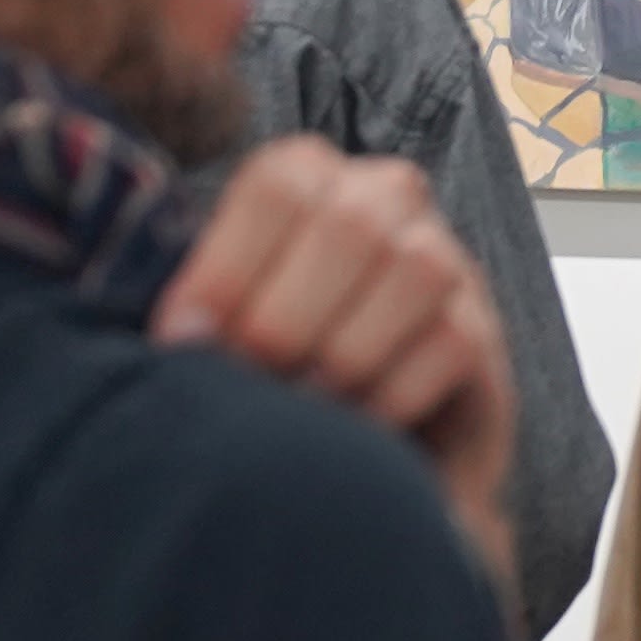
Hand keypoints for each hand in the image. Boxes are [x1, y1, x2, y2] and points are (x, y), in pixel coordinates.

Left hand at [156, 139, 514, 594]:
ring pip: (416, 270)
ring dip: (344, 352)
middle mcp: (387, 197)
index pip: (281, 183)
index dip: (228, 264)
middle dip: (285, 317)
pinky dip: (392, 391)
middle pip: (351, 221)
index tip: (183, 342)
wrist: (348, 462)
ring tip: (301, 405)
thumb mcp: (209, 327)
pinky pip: (452, 339)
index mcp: (308, 178)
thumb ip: (186, 306)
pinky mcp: (485, 330)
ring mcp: (446, 259)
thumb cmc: (257, 384)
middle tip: (248, 382)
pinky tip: (355, 426)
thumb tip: (155, 327)